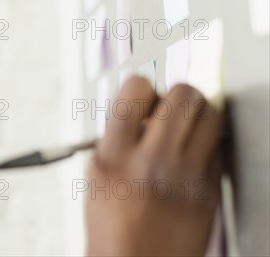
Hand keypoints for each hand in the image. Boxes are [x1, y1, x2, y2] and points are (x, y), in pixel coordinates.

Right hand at [86, 76, 222, 255]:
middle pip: (182, 94)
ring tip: (186, 127)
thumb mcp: (97, 174)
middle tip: (172, 108)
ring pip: (210, 113)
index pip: (136, 87)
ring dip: (198, 113)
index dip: (143, 88)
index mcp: (113, 155)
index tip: (144, 97)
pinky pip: (218, 145)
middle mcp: (150, 161)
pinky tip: (193, 154)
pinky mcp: (208, 190)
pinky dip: (207, 143)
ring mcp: (183, 175)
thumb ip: (116, 137)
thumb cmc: (113, 226)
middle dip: (177, 95)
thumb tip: (140, 106)